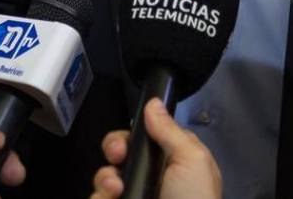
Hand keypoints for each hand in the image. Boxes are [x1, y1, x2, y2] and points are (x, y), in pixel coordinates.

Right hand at [90, 99, 221, 198]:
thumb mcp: (193, 160)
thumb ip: (170, 130)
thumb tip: (153, 103)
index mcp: (173, 163)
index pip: (145, 138)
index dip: (134, 133)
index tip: (130, 137)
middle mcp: (151, 179)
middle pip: (119, 153)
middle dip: (113, 148)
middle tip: (117, 155)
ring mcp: (133, 198)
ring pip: (105, 178)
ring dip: (105, 178)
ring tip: (116, 189)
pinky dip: (99, 197)